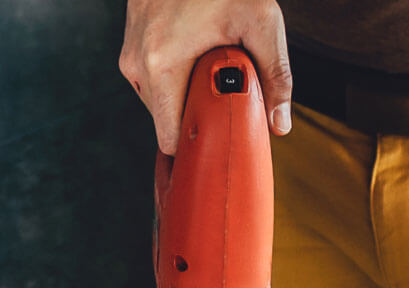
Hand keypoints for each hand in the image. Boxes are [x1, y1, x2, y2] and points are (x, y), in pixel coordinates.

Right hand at [120, 0, 293, 154]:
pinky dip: (175, 73)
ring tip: (211, 65)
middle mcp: (137, 62)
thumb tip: (279, 124)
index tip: (217, 142)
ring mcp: (129, 52)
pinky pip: (151, 75)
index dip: (197, 144)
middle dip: (196, 112)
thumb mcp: (261, 22)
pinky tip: (196, 51)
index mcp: (162, 65)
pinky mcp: (129, 42)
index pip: (169, 136)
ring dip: (185, 91)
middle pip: (166, 118)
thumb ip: (275, 76)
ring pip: (158, 98)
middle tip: (225, 91)